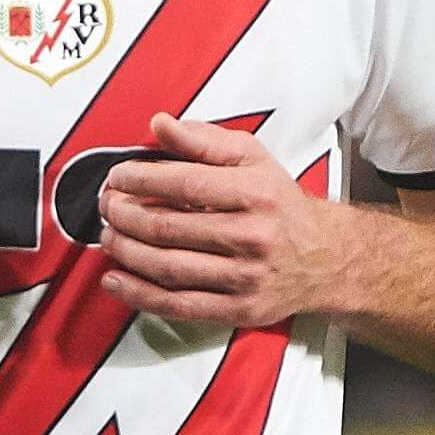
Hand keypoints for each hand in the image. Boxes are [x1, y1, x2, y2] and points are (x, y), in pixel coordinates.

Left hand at [96, 114, 352, 328]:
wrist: (326, 257)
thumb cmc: (280, 204)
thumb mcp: (252, 159)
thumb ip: (203, 140)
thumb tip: (159, 125)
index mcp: (256, 193)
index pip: (185, 185)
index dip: (141, 180)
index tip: (118, 177)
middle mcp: (253, 236)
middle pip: (169, 228)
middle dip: (125, 215)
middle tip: (108, 206)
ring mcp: (246, 277)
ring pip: (168, 268)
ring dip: (127, 252)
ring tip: (108, 236)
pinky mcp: (239, 309)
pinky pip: (179, 305)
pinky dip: (140, 294)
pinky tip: (116, 280)